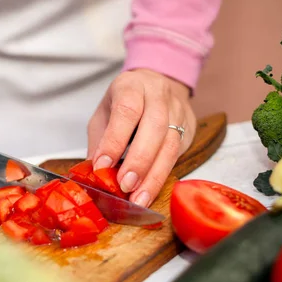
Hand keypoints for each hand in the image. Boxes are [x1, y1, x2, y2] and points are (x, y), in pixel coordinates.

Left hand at [87, 68, 195, 206]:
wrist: (155, 84)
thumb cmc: (124, 101)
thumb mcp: (103, 114)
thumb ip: (99, 141)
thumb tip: (92, 174)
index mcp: (132, 86)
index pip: (126, 111)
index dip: (114, 140)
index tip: (102, 166)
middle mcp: (158, 95)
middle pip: (155, 128)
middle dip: (139, 161)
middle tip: (125, 186)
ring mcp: (178, 112)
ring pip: (170, 145)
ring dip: (153, 176)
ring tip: (138, 198)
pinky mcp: (189, 129)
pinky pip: (178, 155)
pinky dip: (162, 176)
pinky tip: (149, 191)